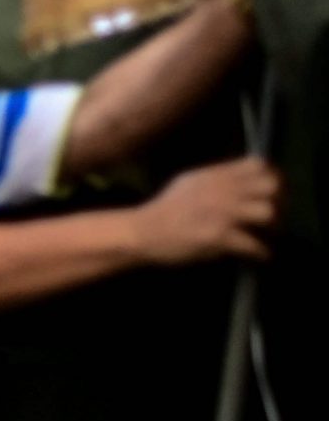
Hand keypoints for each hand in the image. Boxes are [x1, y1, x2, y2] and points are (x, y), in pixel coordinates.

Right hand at [134, 157, 278, 265]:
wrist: (141, 232)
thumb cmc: (164, 210)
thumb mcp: (190, 182)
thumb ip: (216, 178)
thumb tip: (241, 179)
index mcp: (216, 175)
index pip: (259, 165)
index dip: (272, 177)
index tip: (271, 191)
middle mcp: (222, 191)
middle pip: (270, 186)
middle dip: (278, 201)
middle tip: (274, 215)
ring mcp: (221, 214)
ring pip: (267, 212)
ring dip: (273, 226)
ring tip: (267, 234)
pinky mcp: (217, 237)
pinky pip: (253, 244)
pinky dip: (261, 252)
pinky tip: (260, 255)